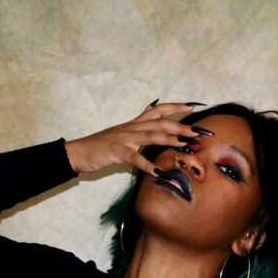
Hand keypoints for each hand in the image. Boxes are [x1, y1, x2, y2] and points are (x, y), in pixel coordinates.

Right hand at [64, 100, 204, 176]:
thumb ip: (140, 137)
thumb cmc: (102, 148)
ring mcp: (124, 138)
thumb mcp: (124, 138)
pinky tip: (158, 171)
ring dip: (169, 139)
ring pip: (151, 135)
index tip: (191, 106)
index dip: (175, 107)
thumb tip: (157, 139)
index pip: (158, 110)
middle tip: (196, 132)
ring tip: (184, 145)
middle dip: (180, 126)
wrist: (80, 152)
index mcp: (134, 124)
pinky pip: (134, 158)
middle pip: (160, 122)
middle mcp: (132, 127)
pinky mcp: (117, 151)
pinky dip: (147, 164)